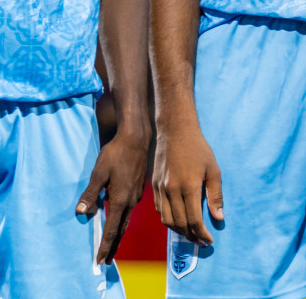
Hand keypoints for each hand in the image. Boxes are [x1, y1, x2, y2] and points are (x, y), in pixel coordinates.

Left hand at [78, 127, 149, 263]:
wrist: (136, 140)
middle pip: (120, 230)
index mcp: (121, 200)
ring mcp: (135, 197)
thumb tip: (81, 212)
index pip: (112, 229)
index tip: (100, 259)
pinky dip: (121, 222)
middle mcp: (130, 202)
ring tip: (110, 247)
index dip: (105, 245)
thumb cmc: (115, 155)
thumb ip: (90, 193)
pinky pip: (127, 211)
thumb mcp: (98, 173)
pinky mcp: (136, 191)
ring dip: (117, 235)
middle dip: (112, 246)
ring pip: (125, 221)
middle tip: (106, 261)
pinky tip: (116, 222)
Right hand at [153, 116, 223, 244]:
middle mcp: (171, 190)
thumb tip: (218, 217)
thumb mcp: (214, 171)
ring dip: (178, 230)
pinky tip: (178, 218)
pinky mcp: (154, 184)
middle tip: (201, 241)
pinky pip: (159, 208)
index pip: (193, 220)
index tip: (209, 241)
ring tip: (190, 233)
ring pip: (166, 218)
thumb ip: (215, 196)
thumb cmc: (198, 149)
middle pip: (179, 223)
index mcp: (188, 187)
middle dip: (191, 236)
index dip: (202, 234)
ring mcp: (160, 187)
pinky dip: (168, 218)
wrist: (174, 131)